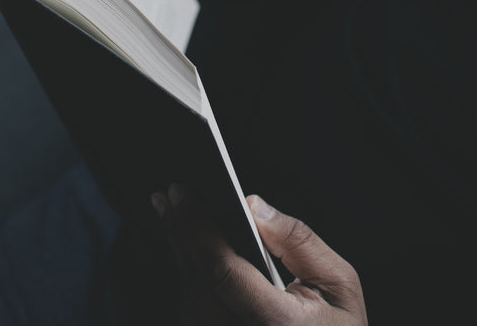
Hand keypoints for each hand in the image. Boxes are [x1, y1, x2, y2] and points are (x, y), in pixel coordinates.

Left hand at [152, 187, 366, 325]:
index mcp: (278, 324)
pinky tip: (189, 250)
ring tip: (172, 213)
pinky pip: (195, 311)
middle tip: (169, 196)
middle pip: (198, 280)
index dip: (198, 229)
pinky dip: (191, 278)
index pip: (223, 271)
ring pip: (191, 296)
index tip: (182, 195)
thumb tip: (254, 206)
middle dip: (181, 232)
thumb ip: (299, 241)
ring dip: (181, 251)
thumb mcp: (339, 284)